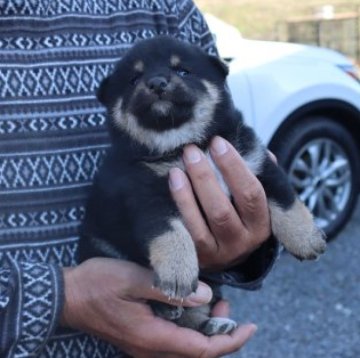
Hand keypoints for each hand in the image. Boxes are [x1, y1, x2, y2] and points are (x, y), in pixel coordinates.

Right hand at [61, 258, 256, 356]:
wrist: (69, 295)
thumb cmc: (99, 284)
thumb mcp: (135, 280)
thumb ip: (170, 289)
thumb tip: (205, 294)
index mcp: (152, 337)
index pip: (202, 350)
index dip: (229, 340)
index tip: (250, 326)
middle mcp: (150, 349)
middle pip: (196, 354)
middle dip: (219, 334)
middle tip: (226, 305)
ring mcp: (144, 345)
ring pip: (185, 349)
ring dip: (204, 330)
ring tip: (214, 304)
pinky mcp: (140, 336)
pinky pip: (173, 341)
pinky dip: (189, 327)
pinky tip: (190, 307)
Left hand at [169, 136, 270, 269]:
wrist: (223, 252)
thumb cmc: (238, 215)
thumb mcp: (253, 199)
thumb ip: (259, 176)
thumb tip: (262, 153)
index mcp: (261, 225)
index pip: (252, 194)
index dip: (234, 167)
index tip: (217, 142)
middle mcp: (241, 243)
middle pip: (222, 210)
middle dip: (204, 177)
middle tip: (190, 151)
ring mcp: (217, 254)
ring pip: (200, 224)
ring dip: (186, 194)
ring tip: (176, 169)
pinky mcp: (195, 258)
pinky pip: (184, 234)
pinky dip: (177, 210)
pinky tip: (171, 188)